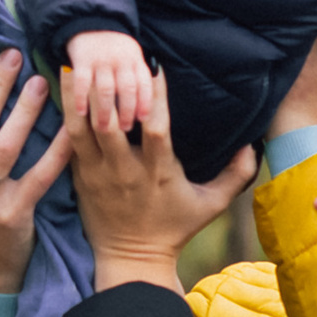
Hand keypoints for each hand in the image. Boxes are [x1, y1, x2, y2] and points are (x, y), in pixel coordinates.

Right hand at [64, 30, 154, 130]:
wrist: (92, 21)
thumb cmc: (116, 50)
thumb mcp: (132, 58)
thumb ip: (138, 79)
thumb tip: (147, 113)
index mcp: (136, 60)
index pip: (144, 83)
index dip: (145, 102)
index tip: (143, 120)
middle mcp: (120, 59)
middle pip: (127, 88)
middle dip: (127, 111)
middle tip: (124, 129)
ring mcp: (101, 59)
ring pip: (105, 89)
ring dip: (105, 111)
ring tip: (102, 128)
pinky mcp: (82, 59)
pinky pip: (82, 82)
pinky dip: (81, 98)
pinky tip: (81, 112)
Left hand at [68, 69, 257, 293]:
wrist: (132, 259)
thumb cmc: (175, 228)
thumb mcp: (212, 204)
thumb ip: (236, 174)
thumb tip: (254, 144)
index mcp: (159, 172)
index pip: (155, 128)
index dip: (154, 97)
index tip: (153, 65)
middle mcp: (125, 170)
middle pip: (110, 124)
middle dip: (107, 90)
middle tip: (108, 56)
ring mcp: (98, 174)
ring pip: (81, 129)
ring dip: (78, 96)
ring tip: (77, 62)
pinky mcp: (80, 177)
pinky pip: (67, 141)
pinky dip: (65, 114)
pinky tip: (62, 87)